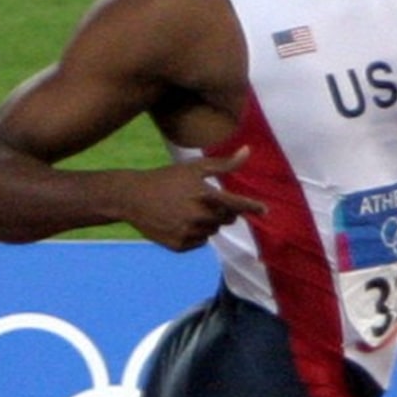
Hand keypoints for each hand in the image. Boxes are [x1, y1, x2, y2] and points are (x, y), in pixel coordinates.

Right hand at [125, 146, 264, 251]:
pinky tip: (177, 221)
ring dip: (207, 222)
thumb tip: (248, 151)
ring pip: (213, 231)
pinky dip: (194, 233)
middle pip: (226, 220)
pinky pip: (199, 242)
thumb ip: (224, 164)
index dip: (253, 207)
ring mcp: (189, 233)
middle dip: (222, 211)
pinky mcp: (180, 245)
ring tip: (185, 209)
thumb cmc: (166, 178)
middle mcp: (200, 217)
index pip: (238, 205)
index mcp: (206, 196)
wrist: (132, 197)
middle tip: (203, 200)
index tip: (264, 210)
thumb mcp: (194, 168)